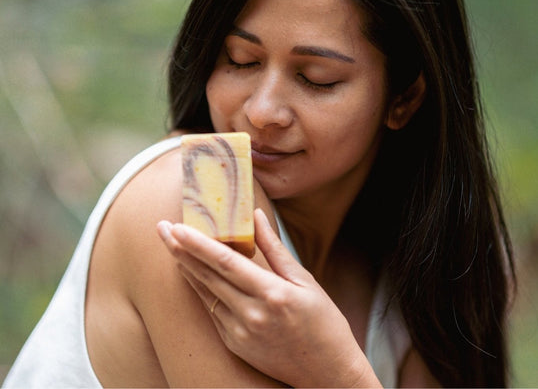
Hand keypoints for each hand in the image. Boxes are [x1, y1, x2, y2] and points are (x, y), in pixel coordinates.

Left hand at [157, 209, 380, 387]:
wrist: (325, 375)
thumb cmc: (323, 323)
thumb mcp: (305, 281)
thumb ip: (275, 248)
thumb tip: (256, 216)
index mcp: (273, 294)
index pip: (226, 263)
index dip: (199, 244)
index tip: (178, 227)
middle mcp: (251, 315)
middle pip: (207, 276)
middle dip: (181, 250)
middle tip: (161, 228)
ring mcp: (240, 333)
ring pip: (205, 293)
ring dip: (185, 267)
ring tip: (170, 245)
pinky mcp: (235, 345)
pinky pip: (212, 311)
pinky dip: (200, 289)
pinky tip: (191, 273)